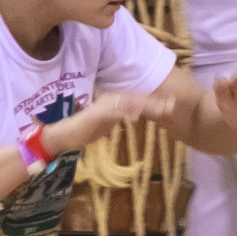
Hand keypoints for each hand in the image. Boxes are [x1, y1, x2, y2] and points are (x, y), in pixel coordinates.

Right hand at [41, 90, 174, 156]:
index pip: (138, 101)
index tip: (171, 105)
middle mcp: (110, 100)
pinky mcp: (96, 114)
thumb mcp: (108, 125)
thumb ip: (120, 119)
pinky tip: (135, 118)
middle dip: (155, 102)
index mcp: (115, 102)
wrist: (64, 135)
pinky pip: (113, 113)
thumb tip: (132, 117)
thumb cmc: (85, 131)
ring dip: (144, 106)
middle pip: (137, 99)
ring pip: (128, 103)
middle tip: (172, 105)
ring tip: (160, 110)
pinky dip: (124, 114)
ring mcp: (103, 106)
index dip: (155, 102)